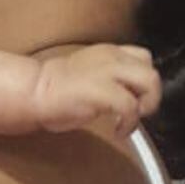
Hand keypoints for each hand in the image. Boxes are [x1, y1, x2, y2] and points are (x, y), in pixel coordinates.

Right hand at [33, 45, 160, 136]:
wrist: (32, 92)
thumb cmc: (54, 90)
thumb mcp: (89, 75)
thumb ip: (110, 78)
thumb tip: (131, 96)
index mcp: (107, 52)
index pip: (143, 58)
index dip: (143, 80)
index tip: (134, 97)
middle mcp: (110, 58)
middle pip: (152, 72)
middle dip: (151, 96)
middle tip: (136, 111)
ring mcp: (106, 72)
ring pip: (149, 82)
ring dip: (146, 104)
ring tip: (130, 118)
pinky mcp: (101, 90)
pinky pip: (131, 106)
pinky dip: (130, 123)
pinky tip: (118, 131)